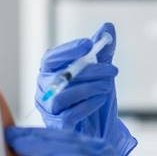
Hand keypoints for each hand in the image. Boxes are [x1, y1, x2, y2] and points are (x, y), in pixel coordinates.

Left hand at [5, 126, 124, 155]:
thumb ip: (36, 155)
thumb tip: (13, 138)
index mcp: (87, 147)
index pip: (58, 135)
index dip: (34, 133)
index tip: (12, 133)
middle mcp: (98, 152)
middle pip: (63, 138)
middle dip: (35, 137)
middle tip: (13, 136)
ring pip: (71, 148)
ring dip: (44, 145)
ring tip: (22, 143)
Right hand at [35, 23, 136, 155]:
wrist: (101, 128)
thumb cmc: (93, 96)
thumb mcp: (101, 72)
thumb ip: (103, 51)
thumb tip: (108, 27)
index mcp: (50, 72)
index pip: (51, 58)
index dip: (68, 50)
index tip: (88, 45)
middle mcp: (44, 89)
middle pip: (60, 76)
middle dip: (88, 71)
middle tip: (112, 69)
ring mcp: (48, 109)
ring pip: (63, 95)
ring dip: (89, 87)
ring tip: (107, 86)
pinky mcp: (57, 126)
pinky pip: (69, 114)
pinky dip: (87, 104)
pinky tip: (100, 99)